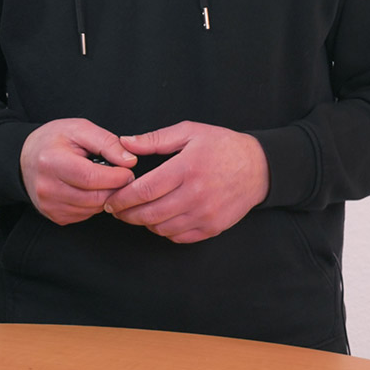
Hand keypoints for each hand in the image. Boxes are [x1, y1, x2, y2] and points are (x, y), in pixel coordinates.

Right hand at [19, 118, 136, 224]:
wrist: (25, 158)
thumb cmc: (53, 141)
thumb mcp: (79, 129)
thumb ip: (107, 142)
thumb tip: (130, 161)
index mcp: (52, 162)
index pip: (91, 178)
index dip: (116, 177)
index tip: (128, 170)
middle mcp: (47, 188)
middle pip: (94, 197)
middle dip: (115, 188)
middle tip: (122, 176)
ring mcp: (50, 206)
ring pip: (93, 209)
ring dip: (106, 197)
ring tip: (104, 180)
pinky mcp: (55, 217)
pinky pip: (86, 215)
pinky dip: (94, 204)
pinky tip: (90, 189)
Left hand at [102, 121, 268, 243]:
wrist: (259, 168)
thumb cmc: (222, 146)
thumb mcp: (190, 132)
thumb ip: (155, 139)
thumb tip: (125, 143)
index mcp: (186, 168)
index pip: (144, 190)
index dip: (122, 198)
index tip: (110, 199)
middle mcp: (195, 194)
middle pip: (149, 213)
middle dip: (126, 214)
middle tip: (115, 210)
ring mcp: (204, 214)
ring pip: (161, 228)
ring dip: (143, 223)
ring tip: (135, 213)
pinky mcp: (212, 227)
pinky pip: (178, 237)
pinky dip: (163, 231)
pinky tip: (158, 220)